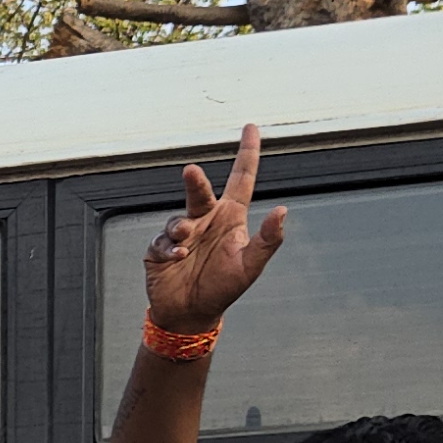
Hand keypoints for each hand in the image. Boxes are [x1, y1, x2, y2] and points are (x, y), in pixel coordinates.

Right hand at [141, 124, 288, 333]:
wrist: (190, 315)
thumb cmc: (223, 288)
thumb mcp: (251, 266)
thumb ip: (267, 240)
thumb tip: (282, 211)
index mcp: (230, 217)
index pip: (241, 178)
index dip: (247, 153)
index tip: (251, 127)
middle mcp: (206, 220)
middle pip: (200, 192)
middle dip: (194, 181)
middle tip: (190, 172)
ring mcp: (182, 233)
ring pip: (178, 218)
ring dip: (180, 227)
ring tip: (185, 241)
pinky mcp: (160, 249)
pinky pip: (162, 240)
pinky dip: (169, 248)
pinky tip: (177, 258)